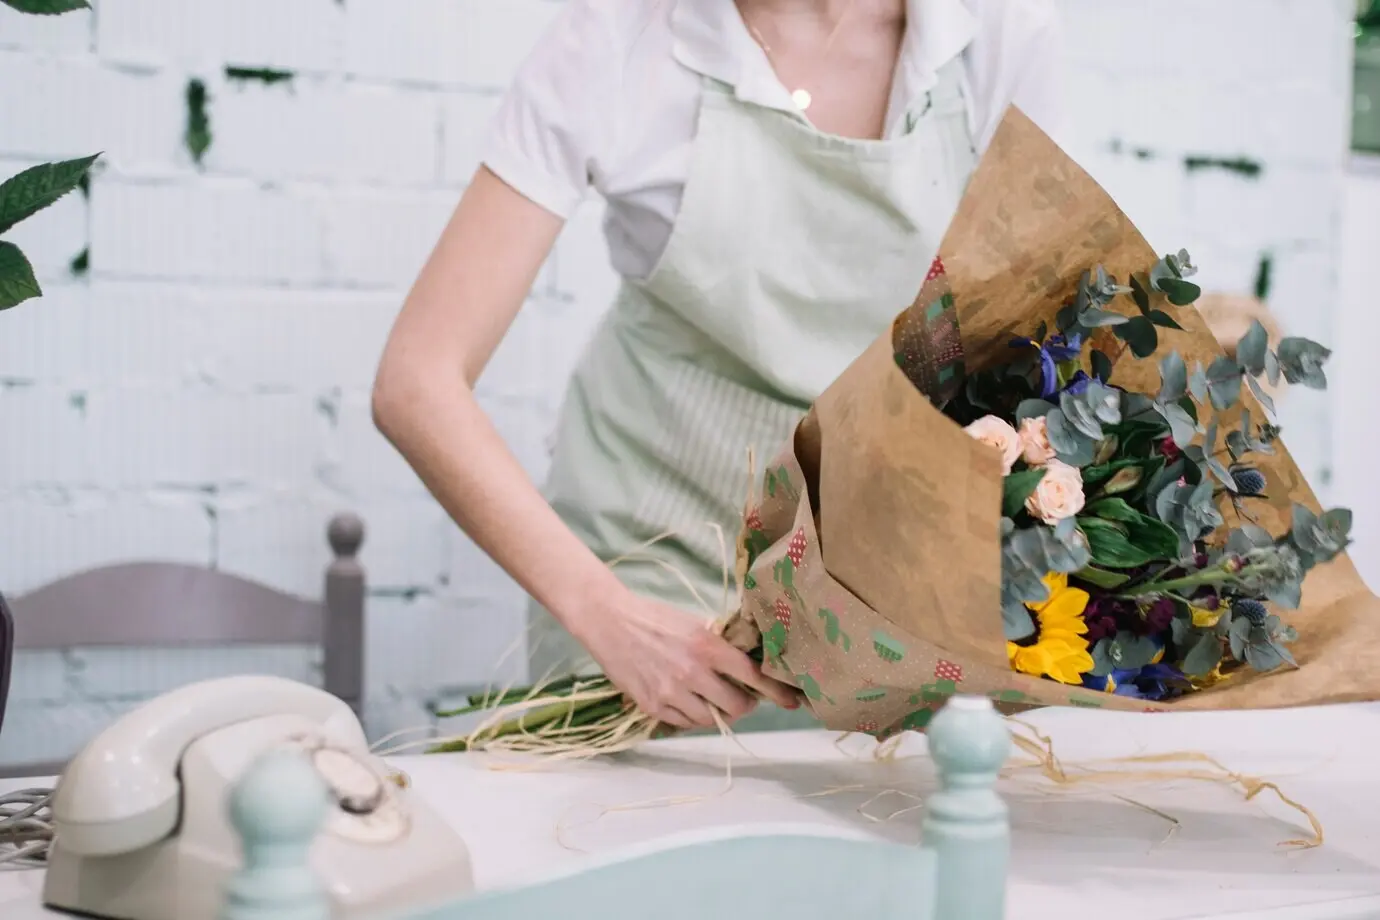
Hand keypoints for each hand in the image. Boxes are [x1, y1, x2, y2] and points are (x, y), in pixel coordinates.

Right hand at [570, 588, 803, 729]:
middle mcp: (692, 673)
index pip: (752, 675)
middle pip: (737, 705)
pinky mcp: (653, 706)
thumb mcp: (694, 624)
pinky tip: (691, 703)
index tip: (792, 701)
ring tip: (714, 701)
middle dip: (745, 704)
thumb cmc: (654, 617)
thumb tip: (747, 664)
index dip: (776, 691)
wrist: (609, 621)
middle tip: (742, 697)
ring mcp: (671, 693)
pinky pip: (685, 723)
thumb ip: (718, 646)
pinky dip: (693, 717)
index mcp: (707, 646)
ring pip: (711, 719)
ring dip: (719, 713)